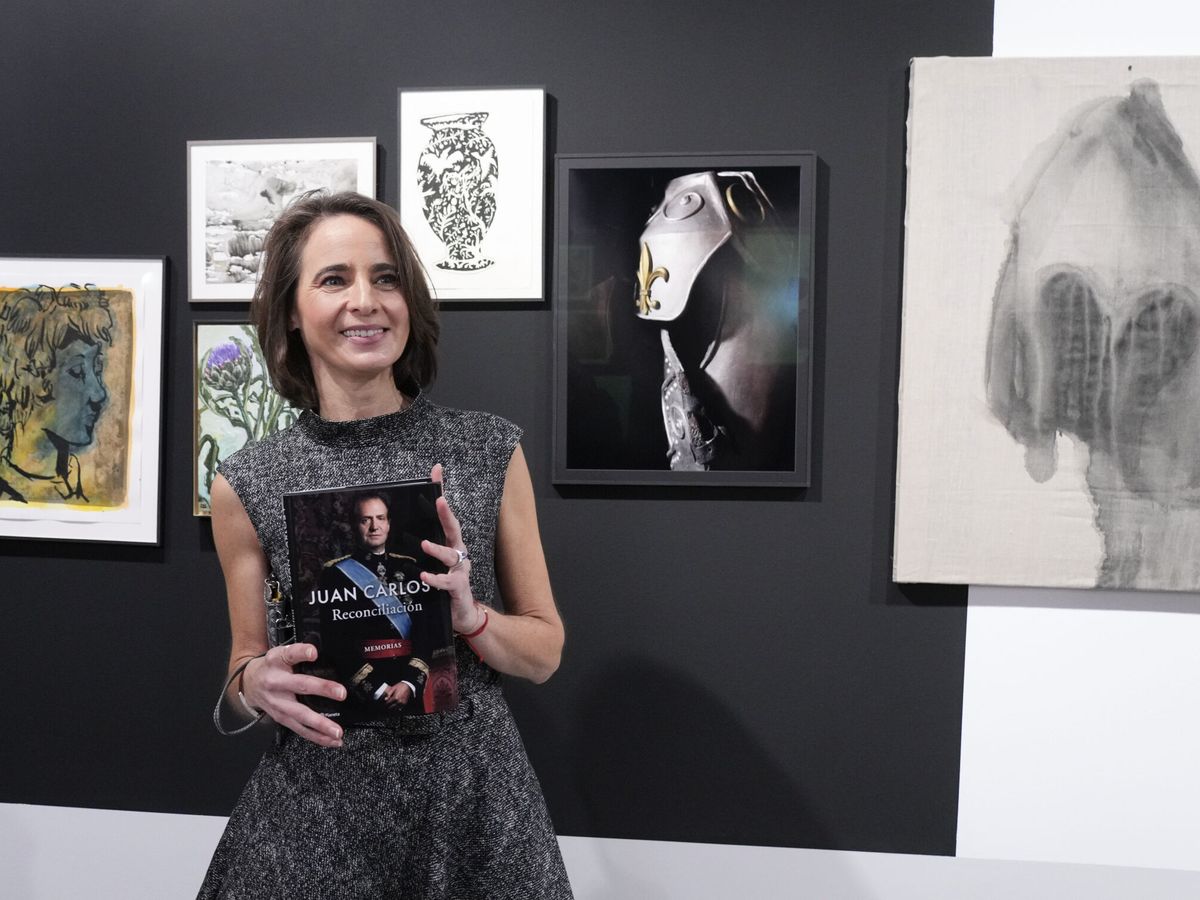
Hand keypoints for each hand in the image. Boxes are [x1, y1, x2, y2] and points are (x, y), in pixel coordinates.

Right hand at [241, 643, 346, 748]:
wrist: (249, 683)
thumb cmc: (273, 667)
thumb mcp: (281, 653)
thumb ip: (300, 653)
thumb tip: (328, 655)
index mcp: (277, 661)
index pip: (289, 654)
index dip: (301, 652)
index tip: (313, 653)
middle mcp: (275, 681)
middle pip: (300, 685)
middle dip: (322, 689)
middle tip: (341, 693)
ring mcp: (277, 702)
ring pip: (300, 714)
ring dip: (321, 724)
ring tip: (337, 731)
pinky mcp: (280, 717)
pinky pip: (300, 729)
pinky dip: (317, 736)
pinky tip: (332, 740)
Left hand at [380, 682, 412, 707]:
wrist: (408, 686)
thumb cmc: (400, 686)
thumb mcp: (393, 688)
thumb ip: (388, 694)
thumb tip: (385, 699)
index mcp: (395, 697)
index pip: (387, 703)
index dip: (384, 704)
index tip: (382, 704)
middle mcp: (399, 702)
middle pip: (390, 707)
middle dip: (387, 707)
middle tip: (384, 706)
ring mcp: (402, 703)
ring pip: (394, 709)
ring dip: (391, 708)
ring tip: (388, 707)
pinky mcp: (404, 704)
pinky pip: (398, 708)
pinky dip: (395, 708)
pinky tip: (393, 706)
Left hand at [421, 463, 479, 631]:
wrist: (463, 616)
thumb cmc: (444, 588)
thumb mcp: (431, 565)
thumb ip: (420, 550)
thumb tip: (395, 534)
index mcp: (449, 544)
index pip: (444, 515)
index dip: (441, 492)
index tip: (436, 471)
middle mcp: (457, 553)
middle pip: (453, 529)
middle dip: (446, 514)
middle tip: (439, 500)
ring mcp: (460, 570)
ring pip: (449, 555)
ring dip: (437, 549)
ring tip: (424, 545)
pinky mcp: (458, 587)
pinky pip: (446, 581)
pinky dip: (435, 578)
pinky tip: (425, 576)